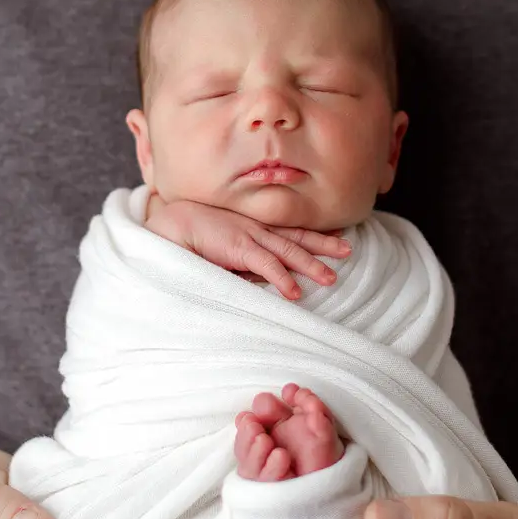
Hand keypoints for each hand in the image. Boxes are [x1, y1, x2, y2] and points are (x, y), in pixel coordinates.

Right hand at [143, 192, 350, 299]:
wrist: (169, 225)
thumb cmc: (192, 237)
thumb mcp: (224, 248)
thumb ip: (243, 261)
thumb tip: (260, 278)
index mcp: (253, 227)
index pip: (289, 231)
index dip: (313, 235)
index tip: (335, 238)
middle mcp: (256, 229)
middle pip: (297, 237)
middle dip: (324, 244)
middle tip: (348, 251)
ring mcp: (249, 238)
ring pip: (289, 252)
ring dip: (311, 265)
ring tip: (331, 279)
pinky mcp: (238, 250)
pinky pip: (266, 266)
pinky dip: (283, 279)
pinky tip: (296, 292)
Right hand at [233, 383, 342, 479]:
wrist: (336, 486)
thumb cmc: (327, 455)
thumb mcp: (323, 427)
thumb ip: (310, 406)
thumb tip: (289, 389)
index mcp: (277, 425)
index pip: (256, 414)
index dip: (259, 408)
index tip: (266, 406)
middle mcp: (267, 444)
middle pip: (245, 434)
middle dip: (247, 428)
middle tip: (255, 425)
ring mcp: (264, 466)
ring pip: (246, 457)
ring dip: (251, 448)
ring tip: (264, 440)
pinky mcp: (267, 486)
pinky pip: (258, 478)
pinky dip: (268, 467)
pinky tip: (281, 457)